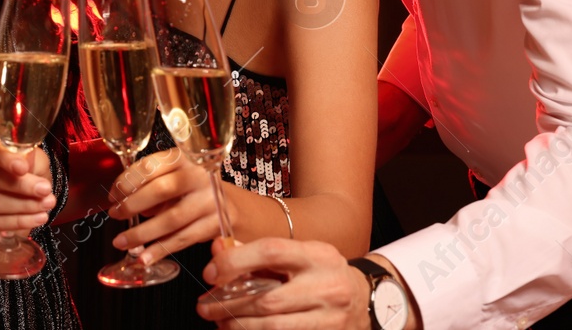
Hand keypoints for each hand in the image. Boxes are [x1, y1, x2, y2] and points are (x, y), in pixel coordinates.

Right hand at [0, 126, 56, 236]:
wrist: (12, 195)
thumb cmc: (22, 168)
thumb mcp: (31, 157)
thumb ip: (29, 157)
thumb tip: (25, 163)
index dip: (4, 157)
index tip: (23, 168)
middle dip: (20, 186)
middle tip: (45, 190)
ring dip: (21, 206)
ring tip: (45, 206)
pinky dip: (14, 222)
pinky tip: (34, 219)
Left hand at [108, 148, 219, 262]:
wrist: (229, 205)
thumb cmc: (190, 190)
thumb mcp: (172, 178)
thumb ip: (149, 186)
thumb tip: (122, 203)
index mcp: (183, 158)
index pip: (151, 166)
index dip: (127, 182)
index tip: (113, 196)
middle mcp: (200, 176)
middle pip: (162, 189)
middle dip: (133, 205)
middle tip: (115, 215)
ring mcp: (211, 200)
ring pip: (171, 219)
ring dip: (142, 233)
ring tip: (121, 242)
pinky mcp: (216, 224)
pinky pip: (183, 239)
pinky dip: (160, 250)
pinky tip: (144, 258)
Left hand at [198, 238, 372, 329]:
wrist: (366, 300)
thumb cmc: (323, 274)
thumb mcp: (299, 255)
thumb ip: (258, 254)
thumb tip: (217, 250)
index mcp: (318, 256)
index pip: (272, 252)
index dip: (236, 262)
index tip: (211, 273)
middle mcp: (327, 287)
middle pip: (268, 299)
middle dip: (229, 305)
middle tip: (205, 306)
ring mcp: (330, 318)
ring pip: (274, 327)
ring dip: (239, 327)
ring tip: (220, 322)